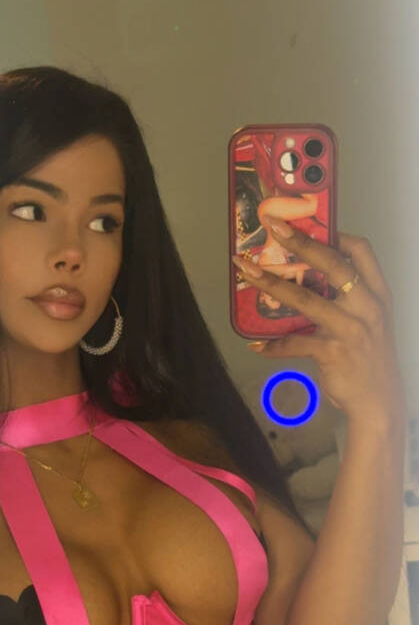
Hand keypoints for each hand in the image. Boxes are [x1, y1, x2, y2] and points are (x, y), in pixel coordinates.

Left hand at [232, 224, 406, 426]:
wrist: (378, 401)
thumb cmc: (369, 359)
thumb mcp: (370, 322)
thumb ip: (348, 301)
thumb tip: (309, 282)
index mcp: (377, 294)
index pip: (362, 251)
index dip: (337, 233)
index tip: (312, 223)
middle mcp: (366, 306)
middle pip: (331, 263)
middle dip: (300, 242)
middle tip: (273, 226)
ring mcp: (350, 328)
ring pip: (304, 298)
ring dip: (271, 283)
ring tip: (247, 272)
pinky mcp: (333, 351)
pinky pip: (295, 343)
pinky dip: (273, 344)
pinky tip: (257, 343)